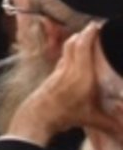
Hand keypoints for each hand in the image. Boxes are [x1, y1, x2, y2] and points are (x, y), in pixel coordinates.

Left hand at [8, 23, 122, 144]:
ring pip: (68, 48)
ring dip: (77, 40)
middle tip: (96, 28)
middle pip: (75, 42)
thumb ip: (110, 123)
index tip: (98, 25)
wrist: (38, 116)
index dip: (91, 34)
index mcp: (81, 75)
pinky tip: (76, 54)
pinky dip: (71, 50)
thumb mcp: (91, 120)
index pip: (84, 47)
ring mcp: (59, 70)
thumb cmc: (63, 116)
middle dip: (85, 33)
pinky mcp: (53, 74)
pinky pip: (63, 56)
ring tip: (88, 37)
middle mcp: (70, 68)